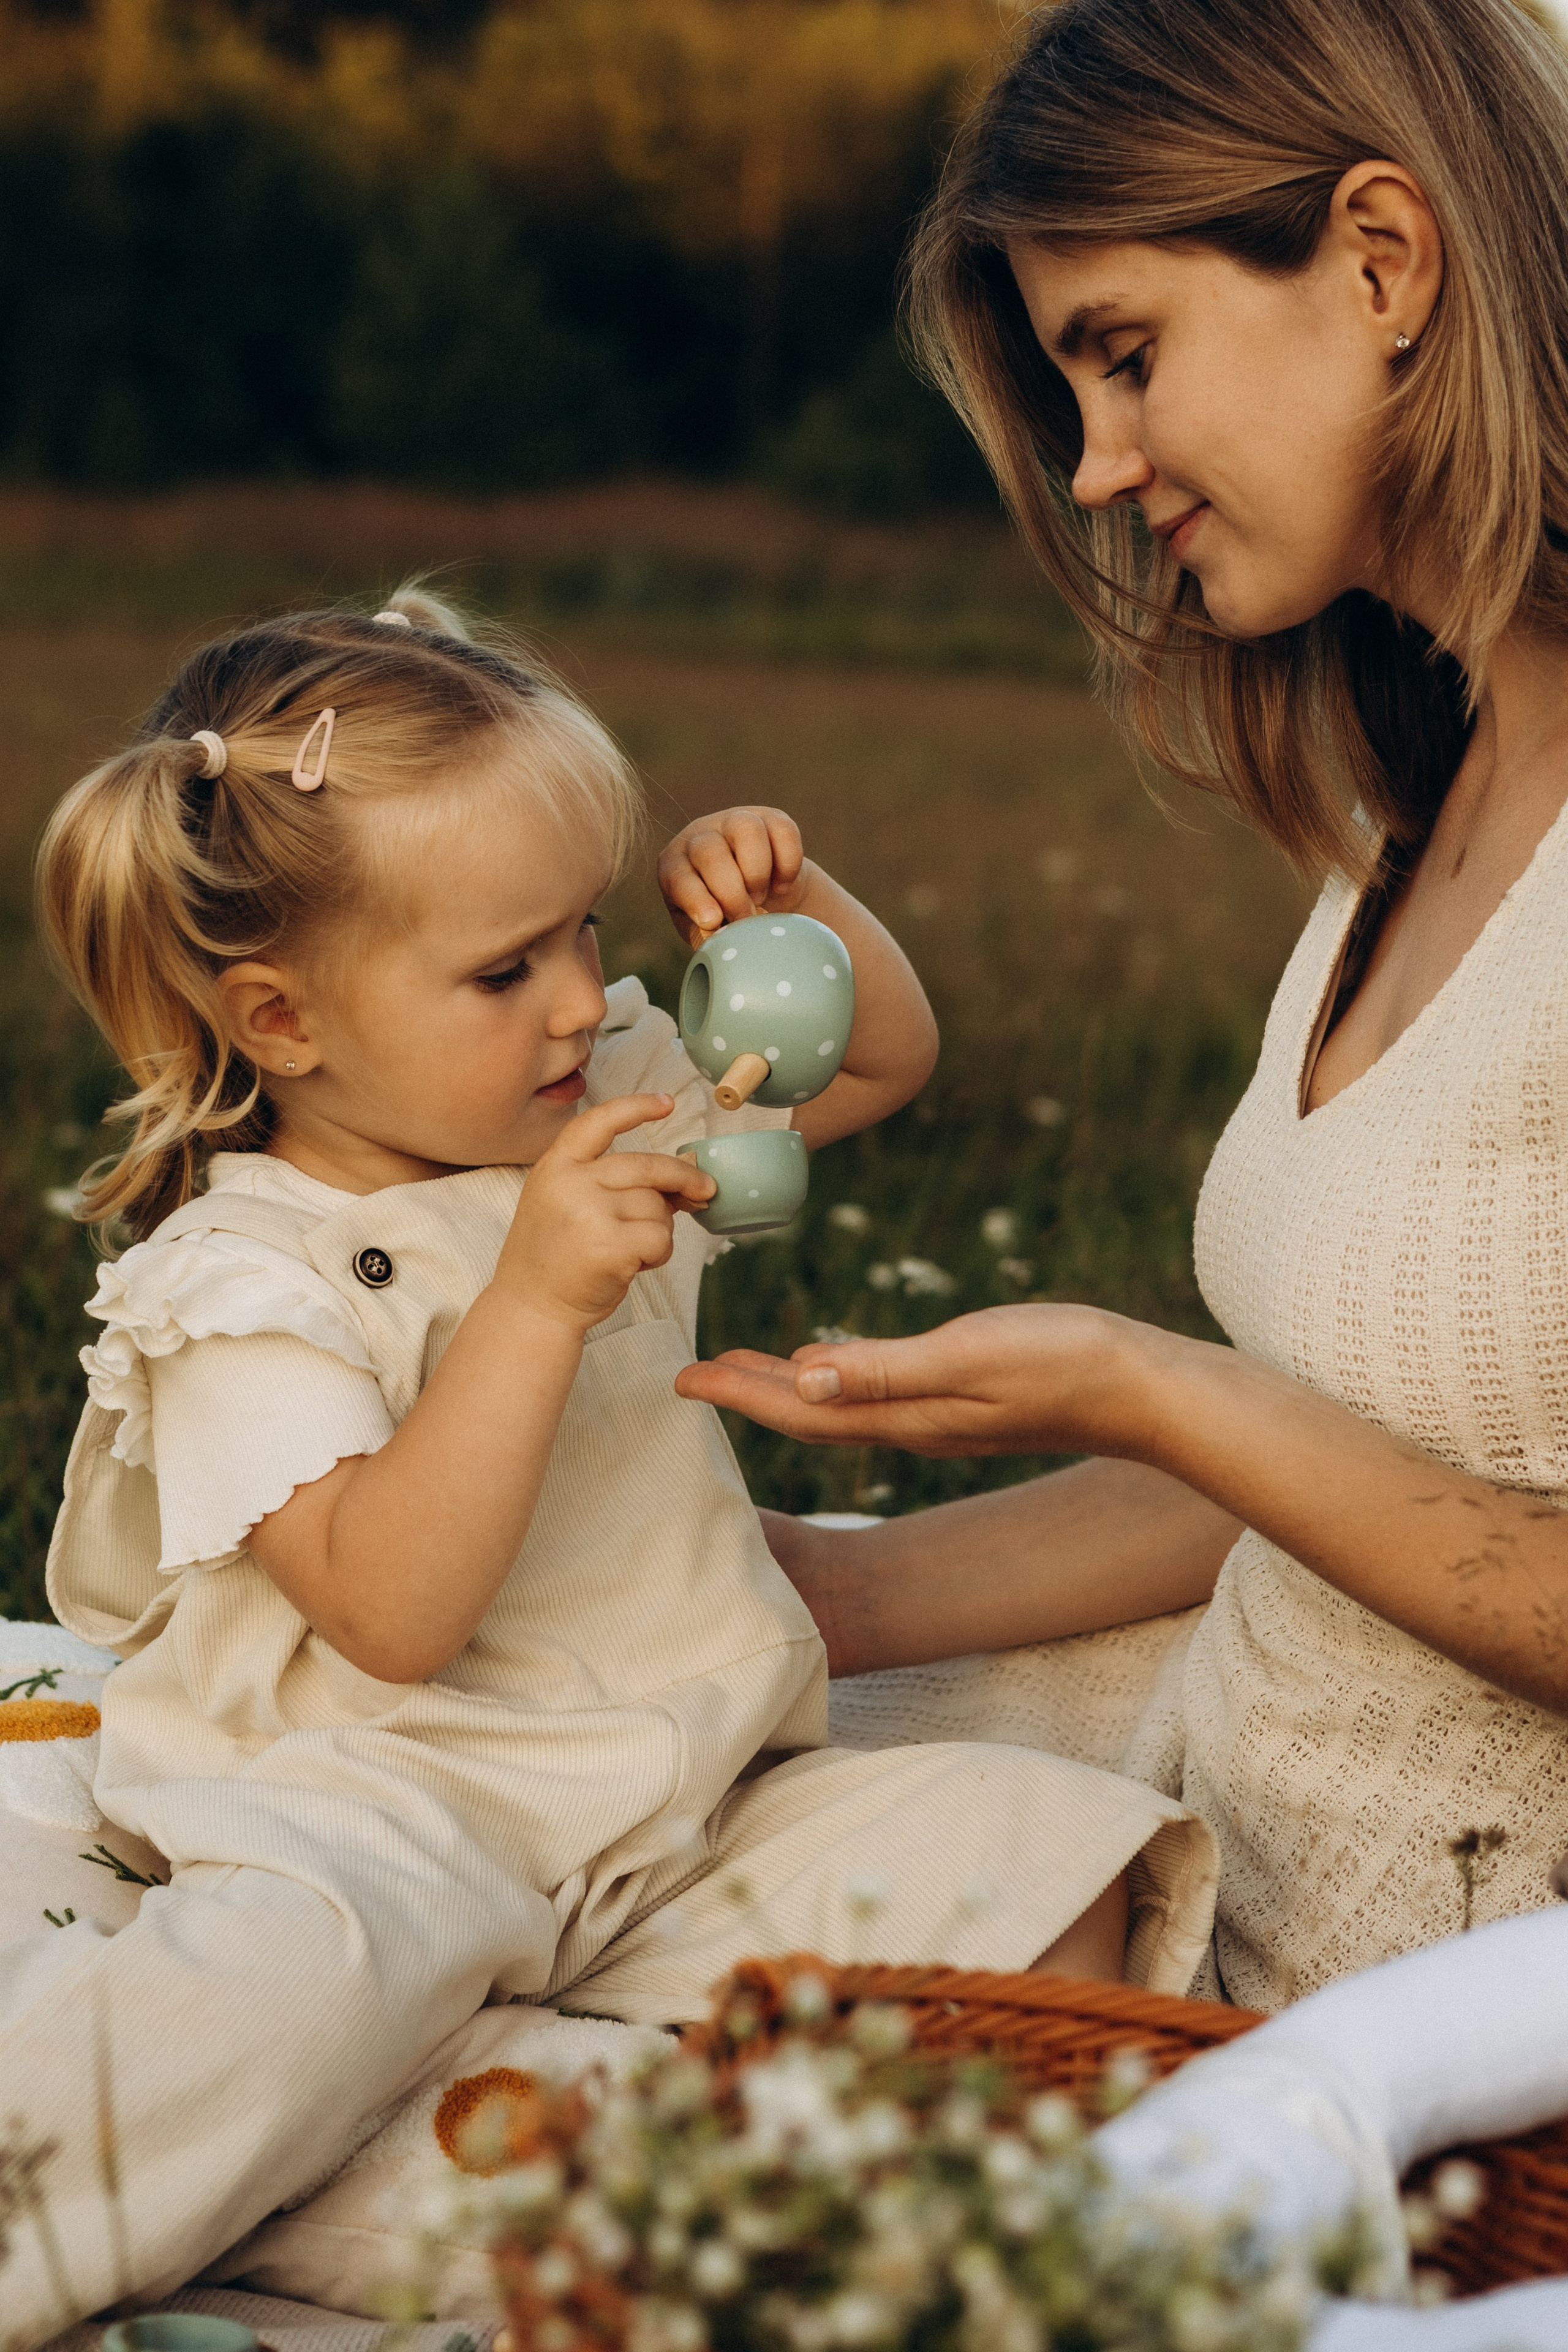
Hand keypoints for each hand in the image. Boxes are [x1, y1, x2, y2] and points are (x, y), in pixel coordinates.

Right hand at [494, 1094, 714, 1332]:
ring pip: (657, 1206)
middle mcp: (569, 1182)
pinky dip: (659, 1253)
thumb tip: (685, 1166)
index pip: (598, 1122)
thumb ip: (613, 1183)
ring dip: (659, 1229)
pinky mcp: (609, 1246)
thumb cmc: (556, 1259)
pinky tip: (634, 1265)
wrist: (532, 1308)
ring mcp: (588, 1212)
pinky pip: (661, 1237)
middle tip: (706, 1189)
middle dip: (683, 1177)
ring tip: (632, 1250)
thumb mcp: (569, 1205)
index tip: (667, 1103)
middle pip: (646, 1165)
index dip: (636, 1108)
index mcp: (555, 1166)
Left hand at [658, 805, 808, 947]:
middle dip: (731, 894)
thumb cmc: (726, 920)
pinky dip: (788, 864)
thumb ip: (709, 937)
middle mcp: (700, 836)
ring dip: (756, 873)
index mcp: (675, 865)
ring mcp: (735, 822)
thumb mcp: (709, 932)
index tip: (713, 922)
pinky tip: (781, 886)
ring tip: (760, 899)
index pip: (676, 875)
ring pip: (746, 829)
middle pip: (710, 852)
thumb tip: (721, 937)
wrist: (763, 900)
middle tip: (745, 919)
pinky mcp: (771, 819)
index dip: (694, 899)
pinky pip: (783, 831)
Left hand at [675, 1305, 1171, 1458]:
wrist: (1141, 1388)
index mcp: (905, 1417)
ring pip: (840, 1405)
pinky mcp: (961, 1402)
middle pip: (810, 1412)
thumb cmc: (1063, 1363)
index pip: (800, 1410)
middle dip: (747, 1394)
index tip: (684, 1380)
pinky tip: (830, 1364)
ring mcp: (937, 1417)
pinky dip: (834, 1379)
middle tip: (691, 1376)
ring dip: (785, 1387)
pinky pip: (873, 1396)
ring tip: (743, 1369)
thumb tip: (801, 1373)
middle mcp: (912, 1425)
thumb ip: (885, 1368)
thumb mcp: (969, 1356)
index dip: (738, 1395)